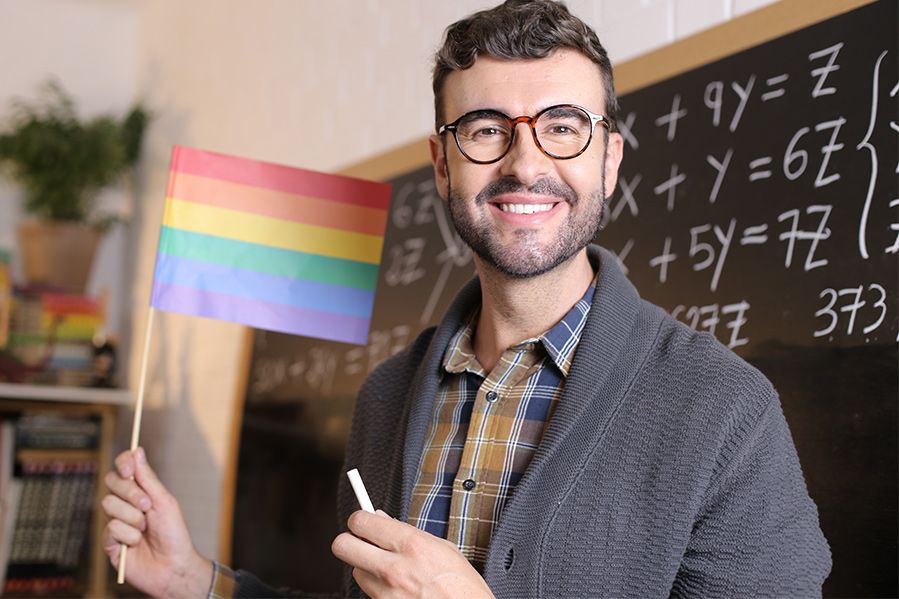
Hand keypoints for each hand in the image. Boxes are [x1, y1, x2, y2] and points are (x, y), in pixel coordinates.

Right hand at [102, 447, 212, 598]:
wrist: (173, 566)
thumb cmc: (173, 534)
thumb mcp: (164, 501)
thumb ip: (148, 478)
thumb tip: (137, 451)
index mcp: (140, 491)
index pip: (123, 468)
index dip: (123, 463)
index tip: (130, 469)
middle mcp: (125, 504)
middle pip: (111, 482)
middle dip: (131, 493)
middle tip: (148, 506)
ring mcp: (115, 521)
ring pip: (109, 504)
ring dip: (133, 517)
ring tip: (145, 529)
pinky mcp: (108, 541)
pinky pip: (111, 527)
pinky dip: (129, 535)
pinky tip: (137, 544)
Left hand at [331, 510, 493, 598]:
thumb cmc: (463, 587)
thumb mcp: (443, 548)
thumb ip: (407, 532)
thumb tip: (380, 519)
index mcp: (412, 545)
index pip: (361, 522)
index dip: (360, 519)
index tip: (363, 520)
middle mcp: (394, 569)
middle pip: (343, 546)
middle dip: (350, 540)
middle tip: (362, 540)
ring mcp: (386, 593)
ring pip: (355, 571)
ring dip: (367, 566)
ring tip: (389, 568)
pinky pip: (368, 591)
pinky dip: (377, 587)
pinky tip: (396, 586)